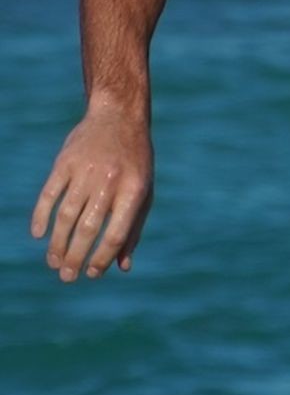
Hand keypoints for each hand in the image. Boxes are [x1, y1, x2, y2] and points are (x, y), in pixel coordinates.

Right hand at [31, 106, 153, 281]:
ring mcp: (86, 171)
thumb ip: (134, 229)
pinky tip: (39, 234)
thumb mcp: (144, 192)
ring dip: (58, 243)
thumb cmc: (135, 162)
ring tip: (54, 263)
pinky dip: (41, 215)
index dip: (103, 257)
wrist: (118, 117)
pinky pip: (49, 194)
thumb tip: (122, 266)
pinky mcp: (64, 162)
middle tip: (67, 277)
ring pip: (66, 215)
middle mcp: (110, 182)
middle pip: (87, 228)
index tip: (92, 274)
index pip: (116, 233)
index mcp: (134, 191)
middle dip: (76, 257)